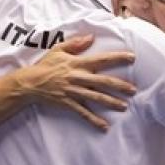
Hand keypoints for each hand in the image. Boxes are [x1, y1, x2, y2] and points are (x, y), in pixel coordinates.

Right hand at [22, 35, 136, 130]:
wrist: (30, 83)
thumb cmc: (46, 65)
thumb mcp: (59, 50)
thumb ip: (76, 43)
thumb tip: (91, 37)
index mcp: (79, 63)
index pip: (102, 59)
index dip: (118, 58)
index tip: (132, 57)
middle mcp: (79, 77)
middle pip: (104, 81)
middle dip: (120, 86)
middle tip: (134, 90)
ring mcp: (74, 91)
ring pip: (97, 97)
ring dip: (111, 102)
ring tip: (124, 107)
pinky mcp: (69, 103)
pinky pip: (84, 113)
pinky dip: (94, 120)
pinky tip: (104, 126)